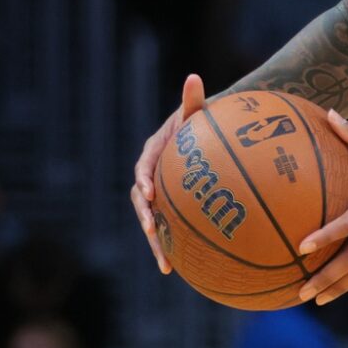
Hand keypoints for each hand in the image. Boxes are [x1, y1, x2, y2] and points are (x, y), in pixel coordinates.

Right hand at [130, 73, 208, 274]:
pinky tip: (187, 270)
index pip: (143, 169)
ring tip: (167, 267)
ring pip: (154, 221)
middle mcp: (151, 178)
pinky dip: (177, 247)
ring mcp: (160, 195)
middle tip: (151, 233)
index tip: (147, 194)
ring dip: (158, 244)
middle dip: (146, 219)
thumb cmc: (203, 123)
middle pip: (142, 202)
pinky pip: (172, 229)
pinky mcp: (172, 209)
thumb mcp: (198, 112)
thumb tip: (194, 77)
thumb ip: (194, 100)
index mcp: (153, 155)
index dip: (143, 181)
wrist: (206, 137)